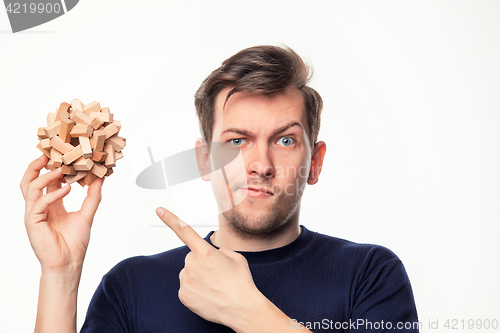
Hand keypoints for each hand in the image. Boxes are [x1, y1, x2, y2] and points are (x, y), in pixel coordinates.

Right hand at [20, 155, 102, 274]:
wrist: (69, 263)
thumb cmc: (75, 242)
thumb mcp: (87, 214)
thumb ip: (93, 196)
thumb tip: (100, 178)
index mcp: (51, 204)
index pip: (47, 181)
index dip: (53, 167)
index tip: (63, 155)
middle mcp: (40, 207)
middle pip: (30, 181)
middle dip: (37, 166)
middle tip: (49, 153)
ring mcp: (34, 214)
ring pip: (30, 188)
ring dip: (45, 176)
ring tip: (61, 169)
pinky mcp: (32, 222)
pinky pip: (39, 203)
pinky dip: (52, 194)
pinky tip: (67, 189)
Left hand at [156, 207, 264, 327]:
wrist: (241, 309)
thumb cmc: (241, 283)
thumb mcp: (236, 258)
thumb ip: (220, 251)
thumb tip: (213, 255)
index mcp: (205, 252)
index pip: (184, 231)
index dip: (170, 219)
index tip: (158, 209)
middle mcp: (192, 264)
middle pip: (192, 258)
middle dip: (201, 263)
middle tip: (217, 275)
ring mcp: (185, 280)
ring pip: (188, 273)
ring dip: (198, 277)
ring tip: (214, 287)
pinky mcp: (183, 295)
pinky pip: (186, 288)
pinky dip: (195, 291)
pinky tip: (208, 295)